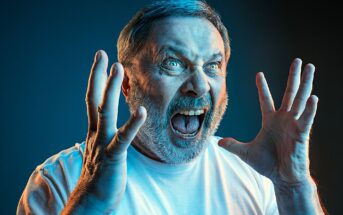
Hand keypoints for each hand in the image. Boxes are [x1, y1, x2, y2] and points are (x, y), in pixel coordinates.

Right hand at [62, 50, 145, 213]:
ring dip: (110, 89)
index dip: (95, 80)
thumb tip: (112, 126)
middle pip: (95, 100)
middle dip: (99, 76)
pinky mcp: (112, 157)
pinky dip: (132, 124)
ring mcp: (103, 144)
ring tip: (117, 69)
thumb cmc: (100, 175)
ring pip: (105, 113)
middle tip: (103, 54)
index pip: (92, 100)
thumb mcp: (102, 149)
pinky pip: (123, 138)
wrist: (92, 201)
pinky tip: (142, 111)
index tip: (100, 61)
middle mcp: (96, 133)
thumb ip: (107, 135)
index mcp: (95, 131)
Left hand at [219, 58, 317, 184]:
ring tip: (310, 67)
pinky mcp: (301, 134)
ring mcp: (293, 124)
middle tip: (297, 60)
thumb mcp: (246, 153)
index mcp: (270, 120)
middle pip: (289, 92)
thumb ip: (233, 145)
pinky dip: (310, 109)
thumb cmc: (267, 165)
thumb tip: (218, 143)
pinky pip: (306, 119)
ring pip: (300, 99)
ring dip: (306, 83)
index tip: (259, 74)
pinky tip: (314, 97)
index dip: (263, 87)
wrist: (282, 178)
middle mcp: (283, 119)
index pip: (266, 99)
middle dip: (293, 76)